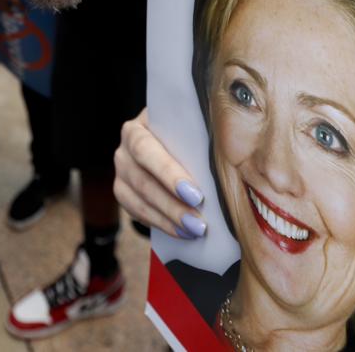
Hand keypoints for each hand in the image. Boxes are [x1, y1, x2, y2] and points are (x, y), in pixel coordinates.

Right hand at [113, 109, 208, 239]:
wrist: (179, 141)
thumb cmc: (193, 129)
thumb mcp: (198, 122)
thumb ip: (212, 129)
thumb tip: (232, 140)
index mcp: (141, 124)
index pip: (146, 149)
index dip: (168, 173)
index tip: (195, 195)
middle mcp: (125, 147)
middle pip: (143, 180)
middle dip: (172, 204)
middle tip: (199, 223)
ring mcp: (122, 172)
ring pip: (139, 200)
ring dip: (168, 218)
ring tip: (195, 230)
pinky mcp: (124, 192)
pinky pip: (137, 213)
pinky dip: (161, 224)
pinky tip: (182, 232)